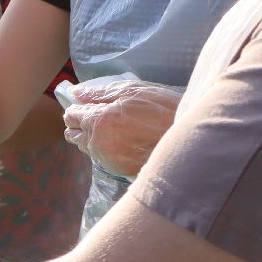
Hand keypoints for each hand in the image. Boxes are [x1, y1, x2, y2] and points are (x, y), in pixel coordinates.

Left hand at [63, 81, 181, 178]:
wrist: (189, 139)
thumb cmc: (163, 109)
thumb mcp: (133, 91)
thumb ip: (100, 93)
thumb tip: (75, 94)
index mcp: (98, 120)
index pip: (71, 116)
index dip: (78, 109)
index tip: (89, 106)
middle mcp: (97, 142)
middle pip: (73, 135)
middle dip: (80, 125)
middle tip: (100, 117)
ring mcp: (107, 159)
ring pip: (86, 147)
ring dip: (94, 138)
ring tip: (117, 129)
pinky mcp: (117, 170)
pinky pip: (102, 158)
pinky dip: (107, 149)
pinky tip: (125, 141)